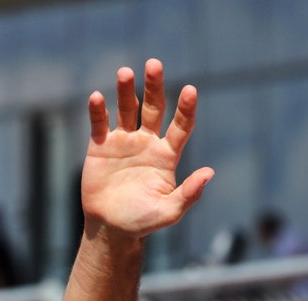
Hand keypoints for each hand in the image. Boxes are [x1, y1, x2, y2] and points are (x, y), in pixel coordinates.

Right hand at [82, 58, 213, 239]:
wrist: (110, 228)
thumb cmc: (142, 221)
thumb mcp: (169, 211)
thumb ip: (188, 193)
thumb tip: (209, 173)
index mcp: (167, 155)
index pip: (180, 126)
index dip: (185, 108)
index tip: (190, 90)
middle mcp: (147, 142)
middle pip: (153, 108)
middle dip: (154, 87)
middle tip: (154, 64)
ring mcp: (124, 141)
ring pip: (126, 109)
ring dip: (125, 90)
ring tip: (125, 72)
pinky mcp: (101, 145)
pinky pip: (100, 123)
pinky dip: (99, 110)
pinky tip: (98, 98)